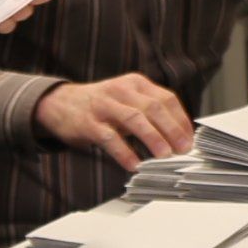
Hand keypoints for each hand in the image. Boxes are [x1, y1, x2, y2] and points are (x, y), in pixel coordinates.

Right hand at [37, 74, 197, 169]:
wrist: (58, 103)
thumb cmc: (100, 105)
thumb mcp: (126, 99)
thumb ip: (149, 112)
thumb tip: (177, 136)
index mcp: (135, 83)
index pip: (166, 99)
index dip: (181, 120)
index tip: (190, 139)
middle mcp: (121, 90)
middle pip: (154, 108)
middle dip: (172, 130)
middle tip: (183, 149)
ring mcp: (104, 106)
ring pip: (134, 119)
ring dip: (153, 138)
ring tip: (164, 155)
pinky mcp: (88, 123)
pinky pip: (110, 138)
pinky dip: (125, 152)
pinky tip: (134, 164)